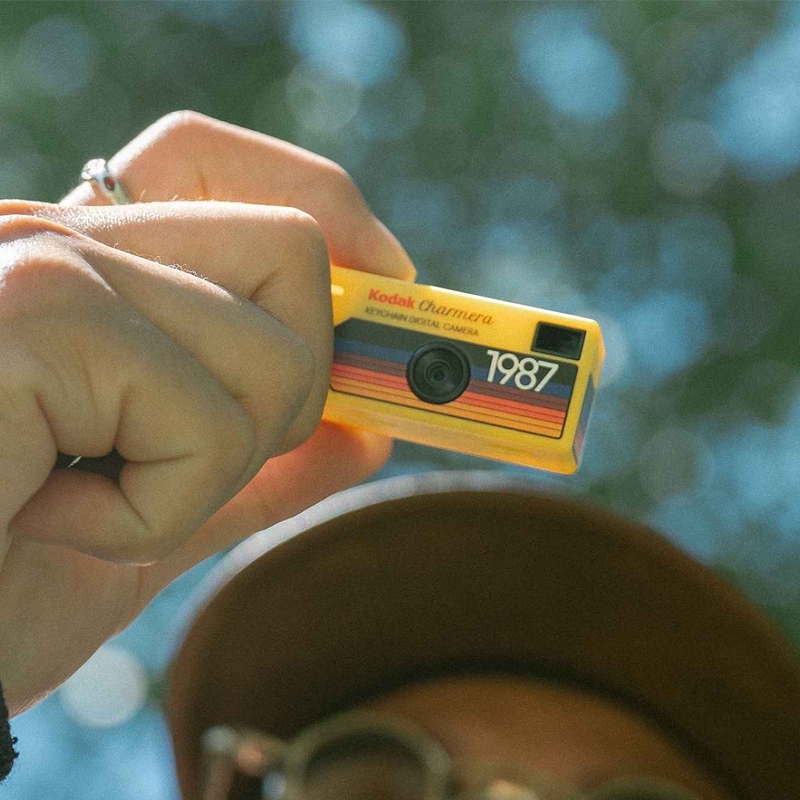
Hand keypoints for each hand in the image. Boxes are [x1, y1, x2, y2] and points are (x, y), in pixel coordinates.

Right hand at [0, 111, 414, 714]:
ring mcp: (42, 268)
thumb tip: (367, 435)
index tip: (382, 285)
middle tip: (195, 460)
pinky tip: (48, 521)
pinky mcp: (29, 324)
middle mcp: (55, 238)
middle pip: (293, 245)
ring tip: (94, 505)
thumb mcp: (154, 515)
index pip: (213, 158)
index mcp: (79, 264)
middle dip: (296, 383)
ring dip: (213, 473)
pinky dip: (153, 515)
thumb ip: (258, 468)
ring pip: (275, 351)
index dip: (326, 212)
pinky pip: (205, 424)